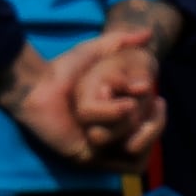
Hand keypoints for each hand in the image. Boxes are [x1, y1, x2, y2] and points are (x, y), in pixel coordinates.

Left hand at [0, 24, 157, 170]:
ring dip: (135, 124)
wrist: (36, 86)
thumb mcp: (96, 50)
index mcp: (113, 121)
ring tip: (126, 103)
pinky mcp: (89, 159)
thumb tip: (148, 33)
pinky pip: (124, 162)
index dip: (158, 116)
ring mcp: (99, 150)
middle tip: (142, 99)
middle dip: (152, 121)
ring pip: (138, 150)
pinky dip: (126, 135)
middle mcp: (107, 138)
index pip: (149, 129)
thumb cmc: (63, 69)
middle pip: (147, 141)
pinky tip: (122, 110)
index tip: (159, 99)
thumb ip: (121, 40)